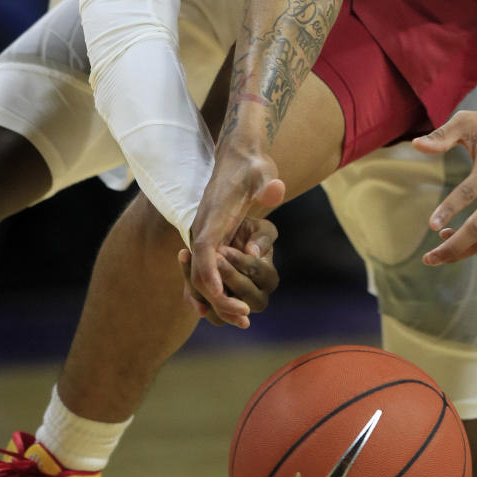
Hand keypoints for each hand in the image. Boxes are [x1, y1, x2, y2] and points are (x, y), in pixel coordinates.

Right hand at [184, 149, 285, 325]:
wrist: (236, 157)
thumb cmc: (252, 166)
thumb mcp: (263, 171)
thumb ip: (268, 184)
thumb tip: (277, 191)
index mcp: (213, 215)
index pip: (204, 249)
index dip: (210, 275)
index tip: (221, 297)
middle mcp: (202, 230)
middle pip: (200, 273)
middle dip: (219, 299)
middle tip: (244, 317)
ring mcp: (203, 238)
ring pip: (199, 279)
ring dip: (216, 302)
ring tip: (242, 320)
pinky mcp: (210, 243)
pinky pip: (204, 274)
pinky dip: (213, 293)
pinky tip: (228, 311)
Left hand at [411, 106, 476, 264]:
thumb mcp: (466, 122)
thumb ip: (441, 135)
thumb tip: (415, 144)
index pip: (468, 193)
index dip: (449, 210)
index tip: (432, 226)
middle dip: (454, 247)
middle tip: (428, 258)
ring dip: (462, 250)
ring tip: (436, 254)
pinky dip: (475, 242)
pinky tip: (453, 238)